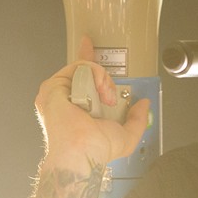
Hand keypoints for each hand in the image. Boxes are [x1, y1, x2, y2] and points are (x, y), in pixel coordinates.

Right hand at [34, 37, 150, 175]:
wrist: (83, 152)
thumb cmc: (97, 150)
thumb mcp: (126, 135)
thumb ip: (137, 119)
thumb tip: (144, 104)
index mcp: (78, 109)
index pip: (82, 80)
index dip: (86, 60)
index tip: (89, 45)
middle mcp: (66, 99)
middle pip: (84, 72)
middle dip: (104, 78)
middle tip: (110, 96)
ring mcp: (58, 92)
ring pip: (85, 68)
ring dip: (103, 79)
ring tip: (107, 97)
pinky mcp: (53, 86)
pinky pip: (79, 66)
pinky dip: (96, 74)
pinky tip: (101, 91)